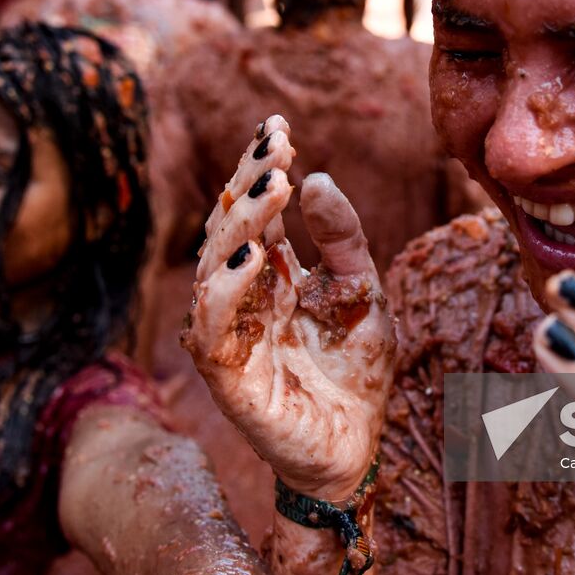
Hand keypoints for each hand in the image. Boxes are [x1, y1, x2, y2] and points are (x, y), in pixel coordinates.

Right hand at [183, 115, 395, 499]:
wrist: (357, 448)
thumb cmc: (354, 369)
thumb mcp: (362, 289)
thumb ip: (342, 239)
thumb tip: (316, 177)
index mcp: (270, 274)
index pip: (253, 211)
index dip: (260, 168)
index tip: (279, 126)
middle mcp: (241, 297)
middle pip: (228, 229)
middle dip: (249, 184)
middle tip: (277, 147)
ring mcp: (229, 335)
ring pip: (213, 269)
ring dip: (239, 225)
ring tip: (270, 187)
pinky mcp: (228, 377)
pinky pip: (212, 329)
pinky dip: (225, 290)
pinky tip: (252, 256)